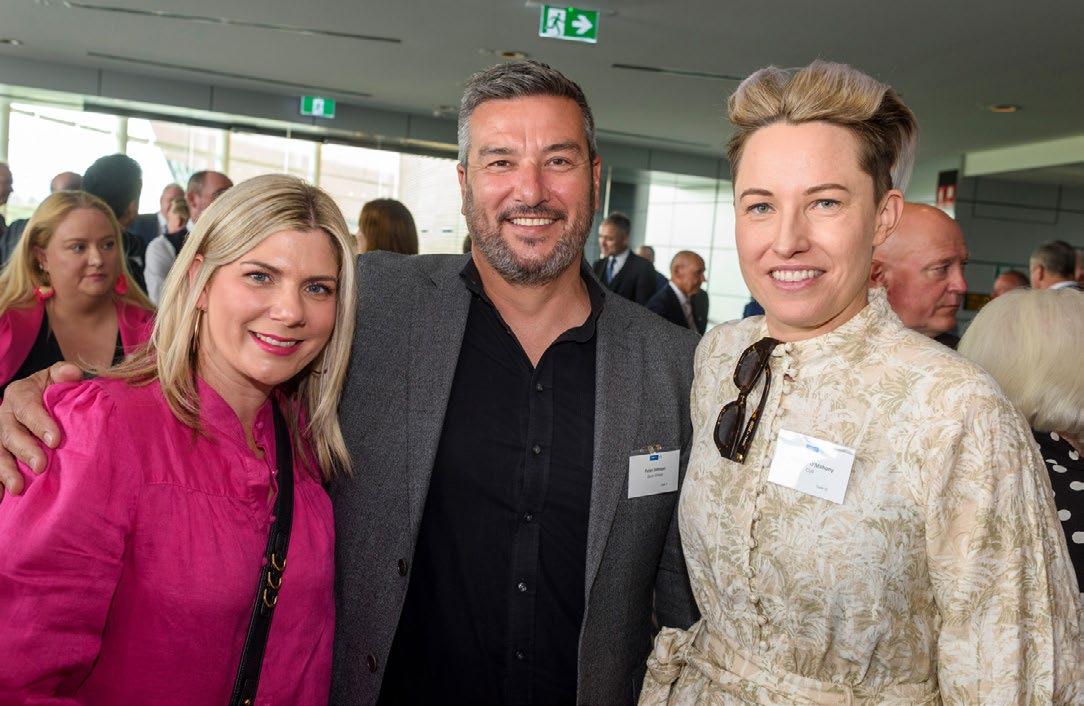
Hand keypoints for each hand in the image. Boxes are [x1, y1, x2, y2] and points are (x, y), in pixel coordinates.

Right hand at [0, 362, 82, 498]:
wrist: (40, 400)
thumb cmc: (52, 390)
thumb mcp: (56, 377)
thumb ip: (63, 374)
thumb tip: (72, 374)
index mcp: (20, 394)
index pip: (28, 408)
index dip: (40, 424)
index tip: (56, 441)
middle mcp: (4, 415)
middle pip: (10, 434)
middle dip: (25, 451)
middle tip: (41, 466)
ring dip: (5, 471)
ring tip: (18, 487)